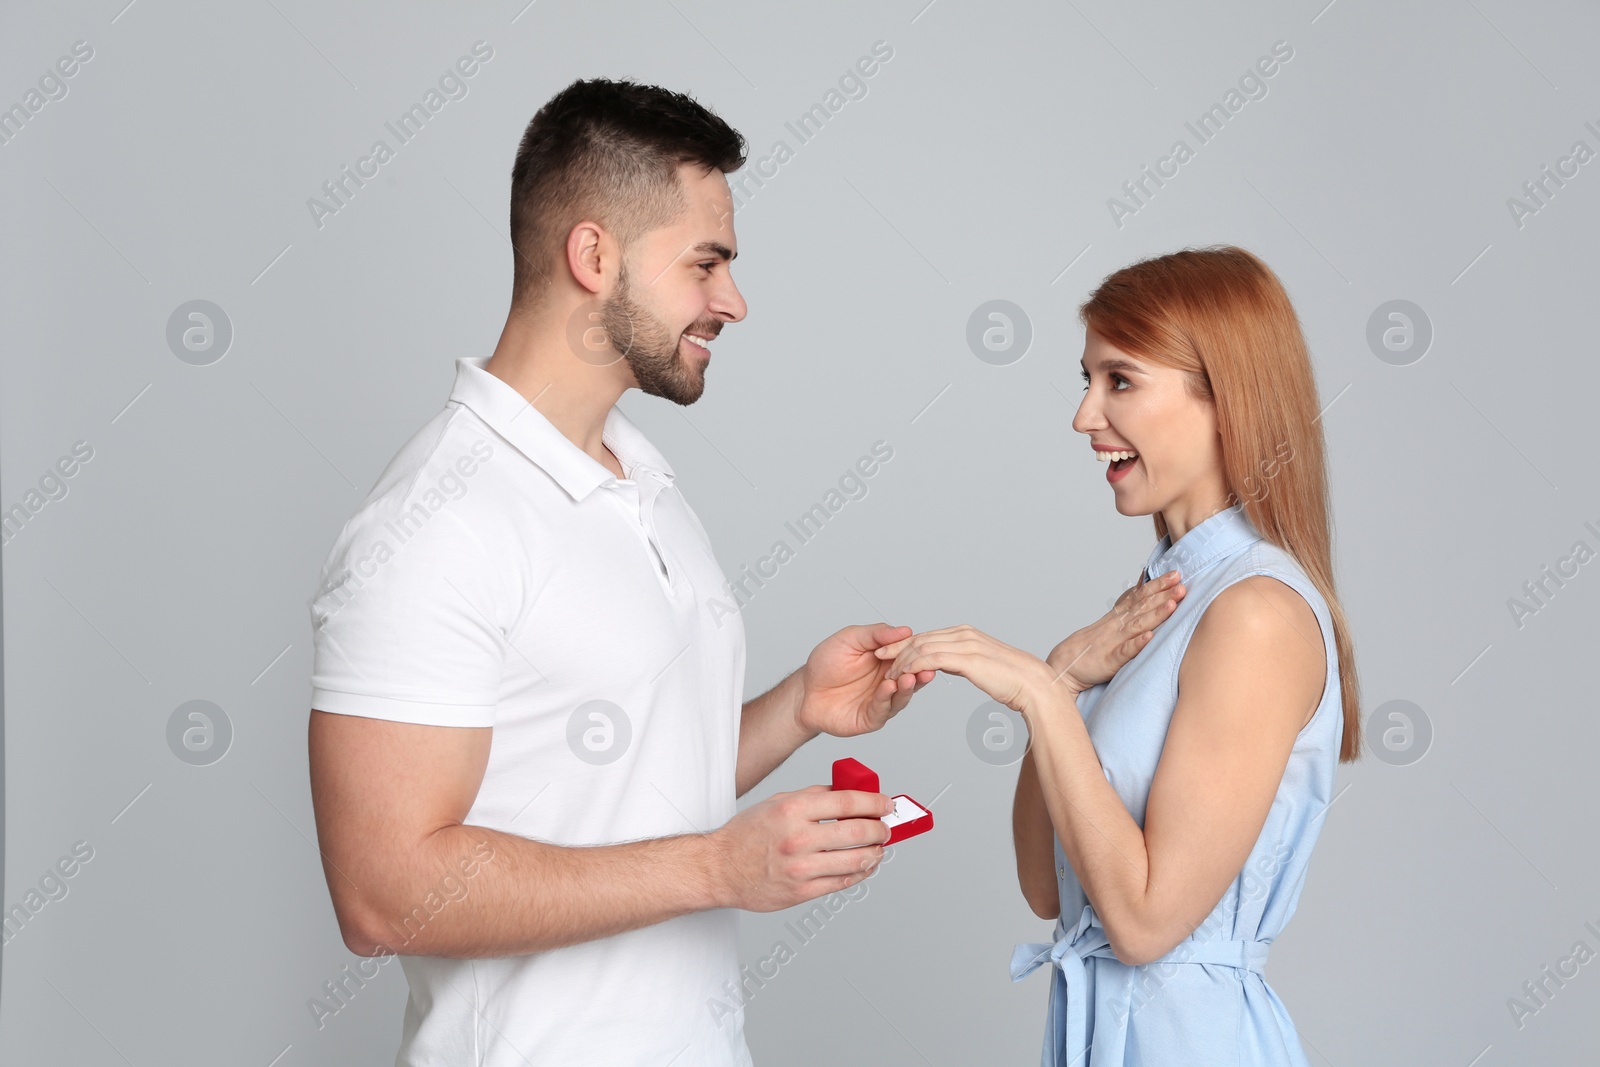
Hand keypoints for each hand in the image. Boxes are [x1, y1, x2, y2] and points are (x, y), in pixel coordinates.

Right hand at [708, 785, 893, 911]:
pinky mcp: (801, 892)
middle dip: (881, 829)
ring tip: (878, 848)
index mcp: (792, 810)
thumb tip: (847, 793)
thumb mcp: (777, 802)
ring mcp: (800, 867)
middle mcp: (798, 838)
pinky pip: (842, 882)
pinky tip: (863, 865)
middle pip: (858, 831)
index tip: (886, 804)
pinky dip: (860, 873)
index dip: (874, 802)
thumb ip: (812, 796)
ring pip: (855, 860)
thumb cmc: (746, 835)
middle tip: (885, 828)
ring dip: (875, 853)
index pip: (847, 801)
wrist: (720, 869)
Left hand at [795, 623, 936, 737]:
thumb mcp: (850, 639)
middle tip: (925, 665)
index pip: (910, 655)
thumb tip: (904, 629)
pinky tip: (888, 688)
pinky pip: (883, 709)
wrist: (805, 690)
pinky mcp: (872, 718)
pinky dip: (887, 698)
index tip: (924, 646)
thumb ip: (876, 634)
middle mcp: (889, 680)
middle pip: (912, 677)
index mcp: (887, 660)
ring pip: (902, 695)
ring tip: (908, 677)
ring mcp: (882, 700)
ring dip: (907, 687)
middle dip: (919, 671)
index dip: (918, 651)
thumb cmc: (825, 664)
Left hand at [875, 625, 1052, 714]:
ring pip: (922, 647)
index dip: (905, 643)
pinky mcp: (966, 659)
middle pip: (920, 638)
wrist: (1032, 685)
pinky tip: (903, 676)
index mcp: (966, 634)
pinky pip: (931, 660)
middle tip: (878, 656)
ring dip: (902, 659)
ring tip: (887, 671)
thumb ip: (962, 660)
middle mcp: (964, 635)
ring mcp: (965, 645)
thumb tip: (946, 663)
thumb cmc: (1011, 680)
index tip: (888, 651)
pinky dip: (913, 666)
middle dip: (896, 647)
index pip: (928, 635)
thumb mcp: (981, 665)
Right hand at [1045, 570, 1185, 695]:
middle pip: (1142, 607)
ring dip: (1155, 615)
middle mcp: (1117, 626)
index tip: (1176, 574)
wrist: (1064, 666)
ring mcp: (1113, 642)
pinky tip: (1149, 637)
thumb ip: (1127, 607)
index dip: (1158, 585)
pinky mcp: (1109, 661)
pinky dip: (1136, 644)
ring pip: (1137, 626)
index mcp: (1118, 618)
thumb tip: (1143, 588)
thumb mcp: (1110, 623)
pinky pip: (1124, 652)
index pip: (1140, 597)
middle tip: (1180, 583)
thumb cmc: (1091, 647)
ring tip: (1172, 605)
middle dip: (1163, 594)